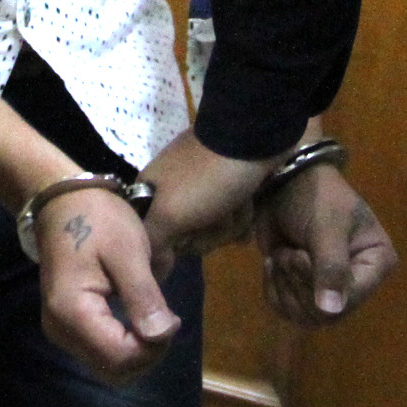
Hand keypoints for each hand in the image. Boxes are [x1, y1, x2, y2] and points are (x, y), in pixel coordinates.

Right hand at [34, 183, 182, 382]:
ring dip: (138, 351)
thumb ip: (143, 296)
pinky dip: (126, 344)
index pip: (119, 358)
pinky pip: (101, 351)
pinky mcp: (69, 327)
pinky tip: (140, 318)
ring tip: (156, 316)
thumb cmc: (98, 220)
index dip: (154, 347)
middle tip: (167, 318)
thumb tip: (163, 335)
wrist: (64, 204)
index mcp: (73, 314)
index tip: (174, 318)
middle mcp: (61, 332)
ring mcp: (62, 332)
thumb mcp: (128, 252)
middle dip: (148, 353)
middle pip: (113, 369)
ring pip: (108, 366)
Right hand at [140, 128, 274, 271]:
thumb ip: (154, 244)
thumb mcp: (171, 213)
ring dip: (229, 222)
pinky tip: (249, 202)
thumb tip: (151, 272)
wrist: (255, 134)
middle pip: (186, 237)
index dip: (171, 245)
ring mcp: (202, 185)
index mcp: (150, 192)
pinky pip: (231, 213)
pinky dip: (241, 212)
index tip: (185, 236)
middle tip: (216, 213)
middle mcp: (172, 190)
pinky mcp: (228, 183)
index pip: (151, 240)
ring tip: (238, 203)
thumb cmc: (209, 176)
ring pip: (212, 228)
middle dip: (208, 233)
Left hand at [255, 162, 397, 325]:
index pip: (351, 299)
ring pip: (304, 316)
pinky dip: (273, 289)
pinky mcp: (305, 292)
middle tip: (288, 252)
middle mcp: (359, 281)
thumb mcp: (327, 227)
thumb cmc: (316, 197)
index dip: (319, 285)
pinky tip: (273, 264)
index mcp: (378, 262)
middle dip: (298, 283)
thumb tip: (333, 311)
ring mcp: (331, 289)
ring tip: (282, 254)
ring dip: (284, 285)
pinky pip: (287, 312)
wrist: (284, 184)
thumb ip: (332, 267)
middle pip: (325, 314)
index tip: (301, 255)